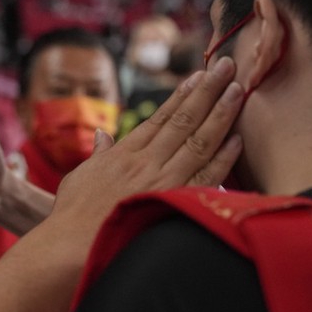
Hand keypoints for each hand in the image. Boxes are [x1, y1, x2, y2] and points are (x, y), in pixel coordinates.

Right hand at [43, 56, 243, 254]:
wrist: (73, 245)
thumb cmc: (73, 215)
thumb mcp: (79, 177)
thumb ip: (98, 154)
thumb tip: (103, 134)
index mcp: (125, 154)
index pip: (160, 118)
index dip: (181, 96)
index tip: (198, 75)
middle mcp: (147, 162)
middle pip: (184, 121)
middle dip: (207, 91)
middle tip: (226, 67)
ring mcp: (162, 182)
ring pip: (198, 142)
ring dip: (220, 115)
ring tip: (237, 91)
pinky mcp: (173, 203)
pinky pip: (205, 177)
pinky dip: (223, 158)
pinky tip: (237, 140)